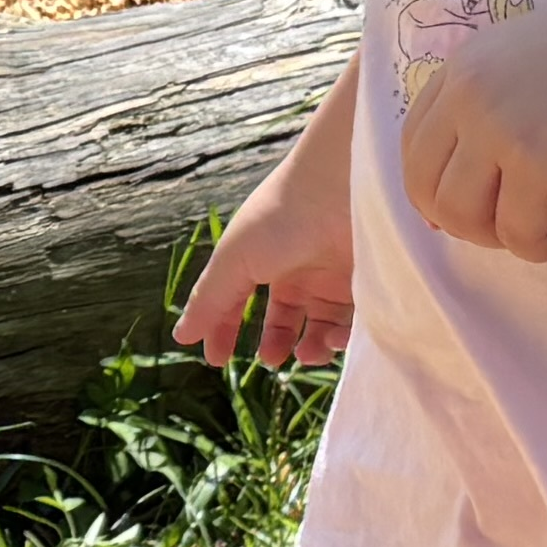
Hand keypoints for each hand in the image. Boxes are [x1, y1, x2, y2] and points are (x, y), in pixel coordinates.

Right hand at [173, 126, 354, 368]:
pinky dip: (341, 340)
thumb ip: (209, 300)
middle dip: (277, 344)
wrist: (341, 187)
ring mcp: (332, 277)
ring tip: (305, 352)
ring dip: (311, 348)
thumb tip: (181, 336)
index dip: (224, 329)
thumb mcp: (235, 259)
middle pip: (284, 320)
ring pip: (319, 327)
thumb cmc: (281, 216)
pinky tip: (333, 340)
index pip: (237, 302)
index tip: (216, 359)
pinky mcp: (365, 284)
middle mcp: (297, 269)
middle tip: (273, 358)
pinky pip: (353, 324)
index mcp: (261, 260)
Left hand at [398, 0, 546, 261]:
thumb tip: (457, 187)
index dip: (429, 185)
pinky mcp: (538, 162)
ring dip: (494, 237)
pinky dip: (535, 245)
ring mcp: (499, 127)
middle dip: (457, 221)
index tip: (463, 208)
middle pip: (424, 184)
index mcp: (464, 66)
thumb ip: (492, 103)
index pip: (413, 141)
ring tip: (534, 231)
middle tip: (501, 228)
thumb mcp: (530, 60)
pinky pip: (517, 230)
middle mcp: (469, 94)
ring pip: (460, 214)